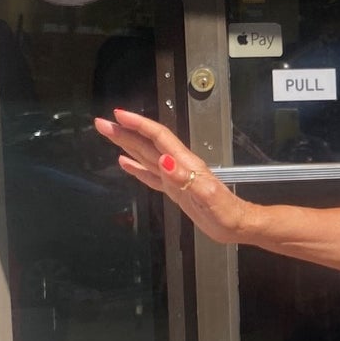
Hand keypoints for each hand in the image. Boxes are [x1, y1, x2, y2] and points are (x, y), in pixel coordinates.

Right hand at [94, 108, 252, 245]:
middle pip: (147, 143)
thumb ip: (186, 179)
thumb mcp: (208, 197)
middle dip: (125, 131)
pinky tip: (125, 162)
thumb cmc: (227, 213)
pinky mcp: (174, 189)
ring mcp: (174, 177)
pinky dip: (135, 167)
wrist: (237, 224)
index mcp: (186, 164)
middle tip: (102, 123)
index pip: (158, 138)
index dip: (139, 125)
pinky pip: (150, 174)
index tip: (119, 115)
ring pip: (145, 155)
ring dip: (126, 144)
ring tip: (109, 134)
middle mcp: (178, 166)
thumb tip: (164, 161)